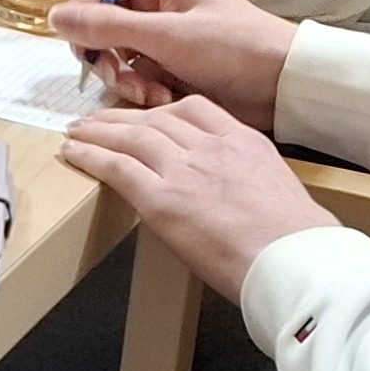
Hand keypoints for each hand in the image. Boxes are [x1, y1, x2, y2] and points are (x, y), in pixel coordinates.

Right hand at [47, 0, 295, 125]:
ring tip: (154, 93)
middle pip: (97, 23)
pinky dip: (141, 89)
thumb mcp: (167, 35)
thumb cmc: (234, 47)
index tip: (87, 47)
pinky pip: (131, 74)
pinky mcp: (163, 60)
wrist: (279, 85)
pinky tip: (164, 97)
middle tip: (122, 77)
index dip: (84, 16)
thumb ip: (107, 25)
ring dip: (125, 78)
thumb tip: (55, 16)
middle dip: (108, 56)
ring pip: (111, 53)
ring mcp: (156, 31)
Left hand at [63, 98, 339, 308]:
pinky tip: (73, 153)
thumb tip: (230, 194)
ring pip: (131, 136)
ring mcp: (184, 170)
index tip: (146, 114)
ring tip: (76, 132)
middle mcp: (211, 147)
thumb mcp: (277, 190)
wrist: (295, 261)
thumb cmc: (296, 243)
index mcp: (243, 141)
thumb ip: (246, 179)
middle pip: (156, 118)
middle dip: (121, 117)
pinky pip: (117, 167)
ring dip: (98, 131)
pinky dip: (91, 157)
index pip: (195, 108)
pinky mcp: (162, 200)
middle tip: (97, 119)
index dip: (162, 109)